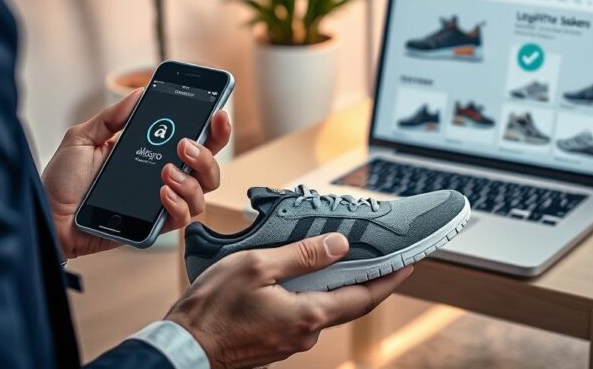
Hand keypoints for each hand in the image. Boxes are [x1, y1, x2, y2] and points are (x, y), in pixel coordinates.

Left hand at [42, 88, 232, 258]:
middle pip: (209, 167)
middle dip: (206, 153)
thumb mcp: (83, 138)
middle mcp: (162, 178)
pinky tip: (162, 193)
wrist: (47, 216)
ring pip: (202, 193)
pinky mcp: (153, 226)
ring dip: (191, 179)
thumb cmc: (61, 182)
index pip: (194, 140)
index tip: (217, 113)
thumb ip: (113, 116)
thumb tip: (140, 93)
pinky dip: (178, 204)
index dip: (213, 128)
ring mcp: (160, 203)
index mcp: (151, 153)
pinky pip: (183, 218)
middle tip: (184, 144)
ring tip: (166, 171)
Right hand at [167, 233, 412, 368]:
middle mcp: (306, 334)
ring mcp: (291, 342)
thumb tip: (339, 246)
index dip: (388, 280)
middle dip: (361, 278)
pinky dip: (308, 293)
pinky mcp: (275, 342)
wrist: (184, 347)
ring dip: (330, 283)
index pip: (363, 298)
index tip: (408, 264)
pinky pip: (301, 314)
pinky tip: (297, 276)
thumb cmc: (213, 309)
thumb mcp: (258, 266)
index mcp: (308, 315)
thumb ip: (302, 256)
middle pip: (345, 302)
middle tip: (373, 252)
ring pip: (321, 307)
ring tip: (331, 255)